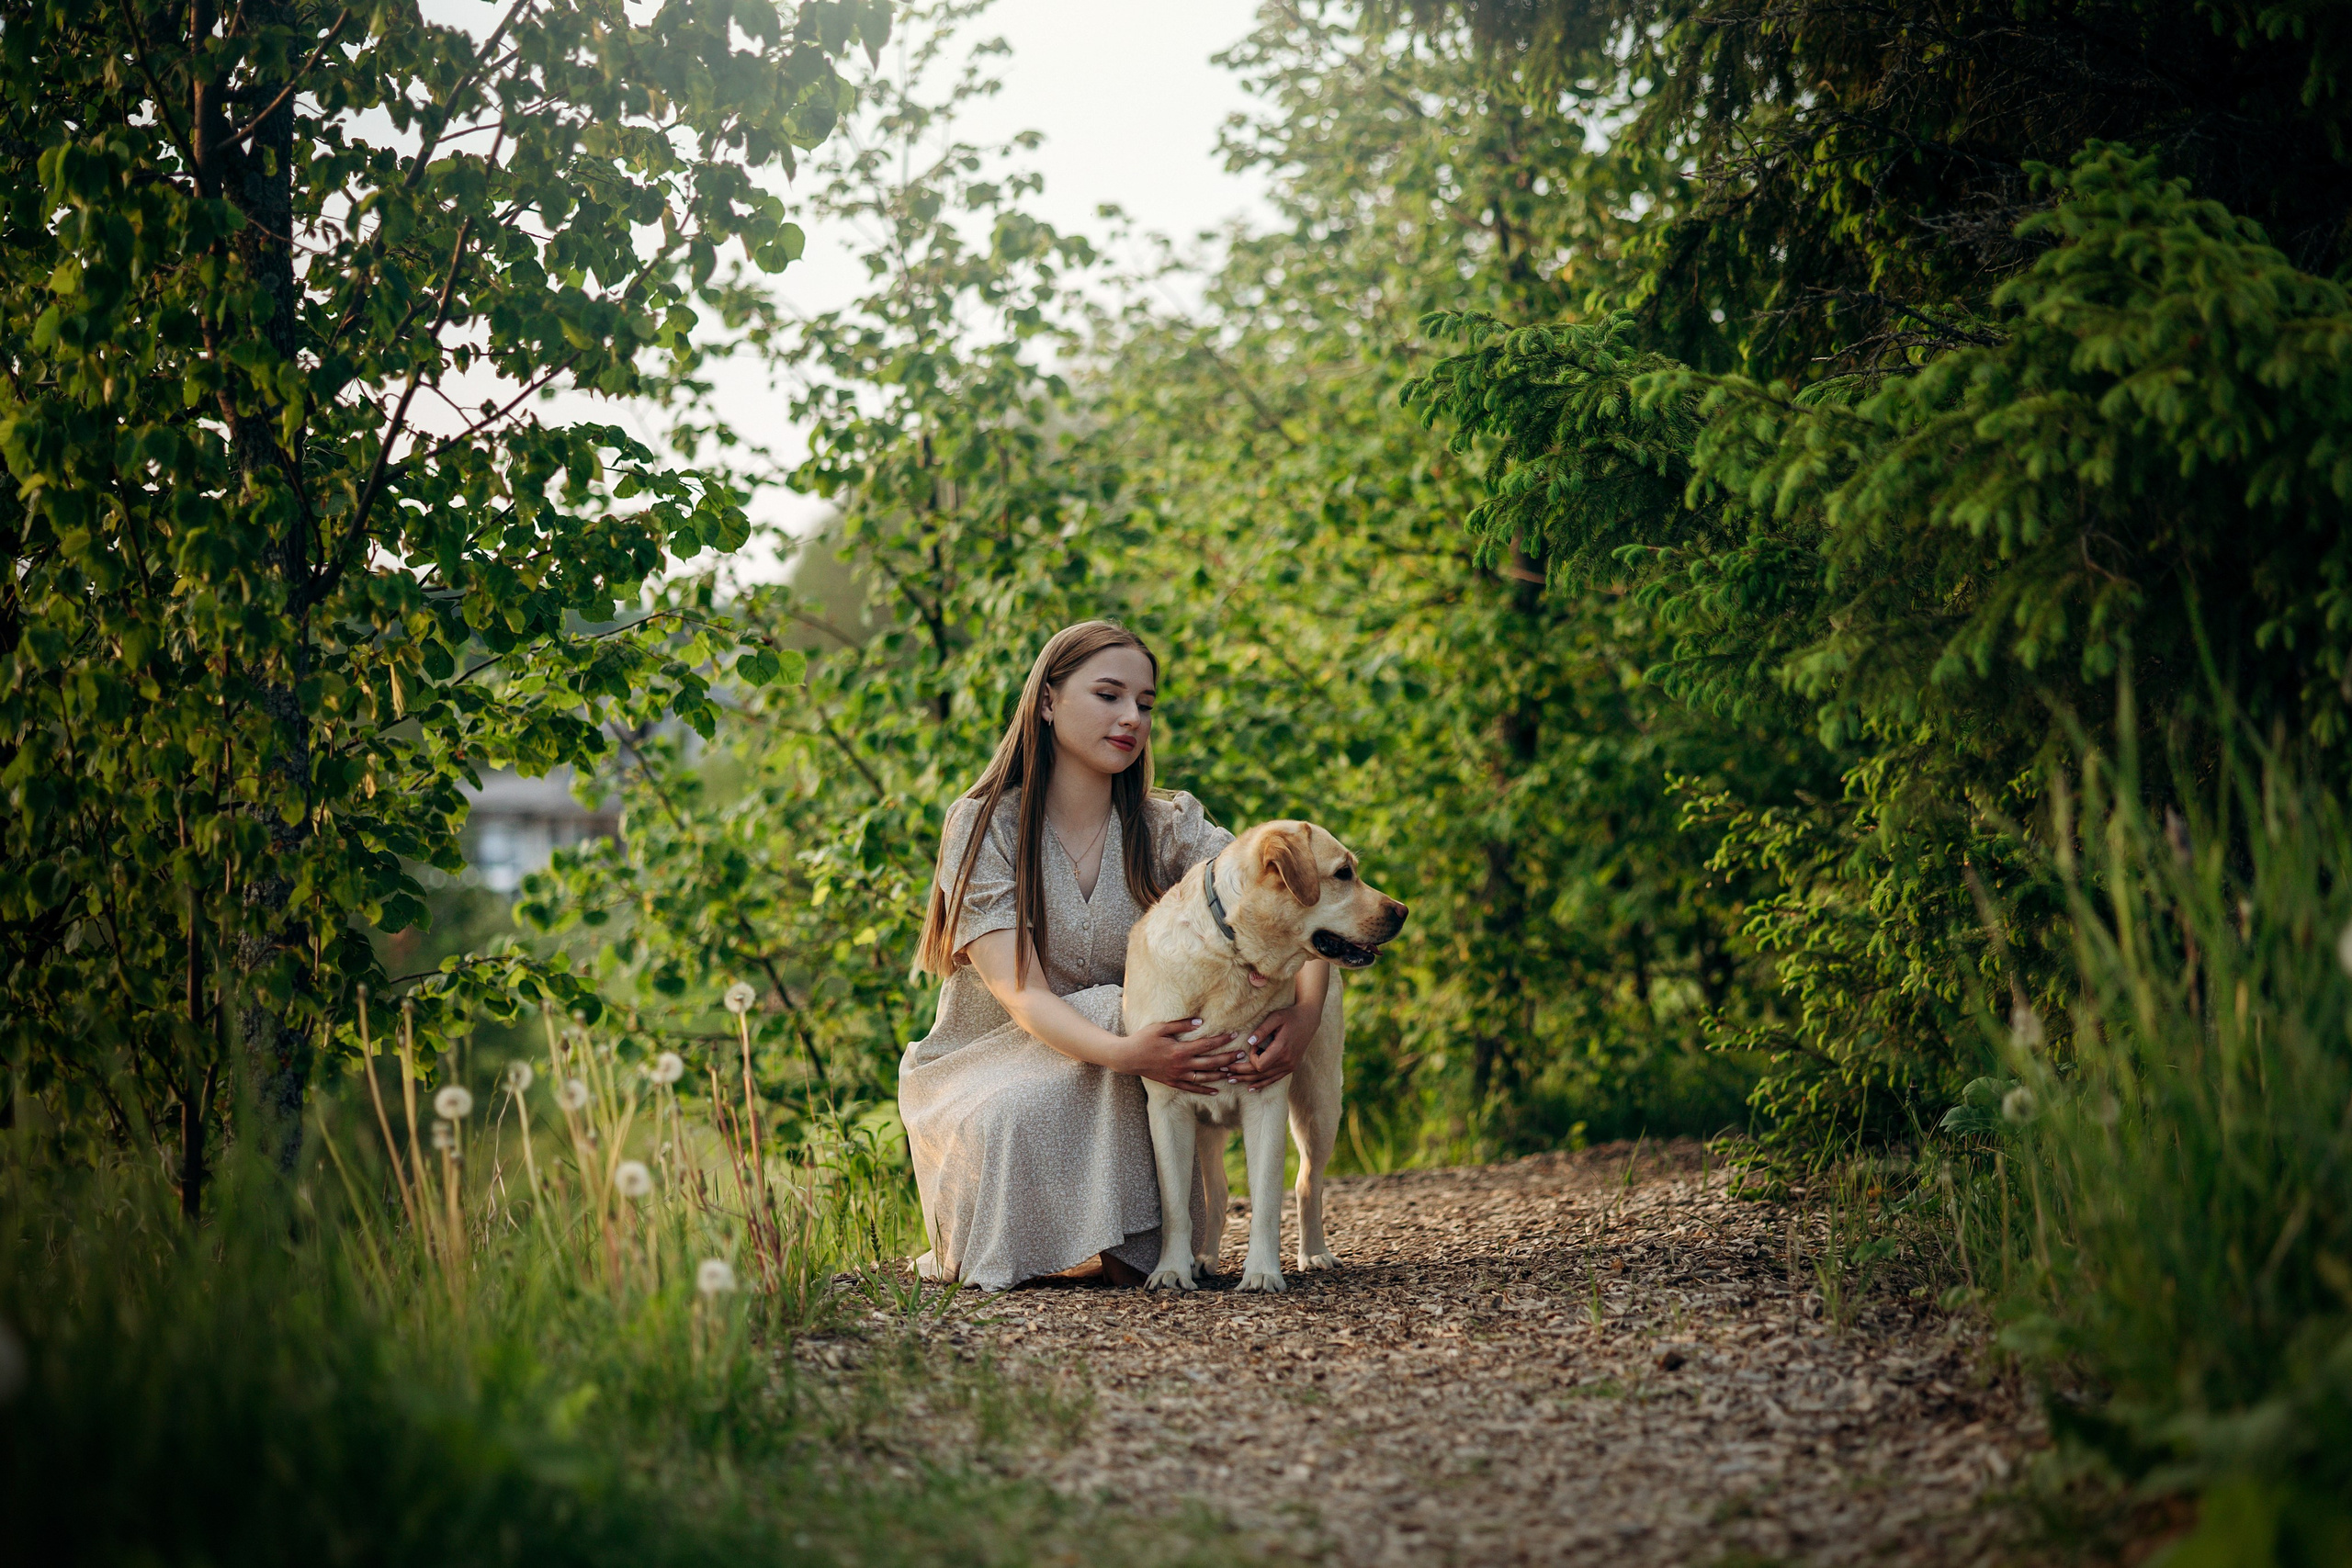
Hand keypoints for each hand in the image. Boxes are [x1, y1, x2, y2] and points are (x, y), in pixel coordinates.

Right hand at [1122, 1017, 1238, 1095]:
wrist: (1127, 1058)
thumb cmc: (1143, 1039)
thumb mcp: (1160, 1027)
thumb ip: (1181, 1025)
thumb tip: (1200, 1022)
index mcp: (1180, 1050)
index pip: (1207, 1044)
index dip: (1222, 1040)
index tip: (1234, 1035)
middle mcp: (1182, 1065)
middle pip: (1211, 1063)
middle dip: (1228, 1058)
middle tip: (1242, 1054)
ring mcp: (1178, 1076)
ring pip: (1205, 1077)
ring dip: (1221, 1074)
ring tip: (1234, 1070)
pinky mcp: (1173, 1082)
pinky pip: (1192, 1088)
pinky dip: (1205, 1090)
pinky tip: (1217, 1090)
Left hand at [1227, 998, 1320, 1088]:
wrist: (1308, 1019)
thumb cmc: (1290, 1015)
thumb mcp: (1275, 1017)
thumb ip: (1262, 1030)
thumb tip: (1249, 1043)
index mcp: (1282, 1049)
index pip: (1260, 1064)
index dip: (1251, 1058)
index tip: (1250, 1046)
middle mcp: (1287, 1061)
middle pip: (1260, 1073)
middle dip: (1241, 1073)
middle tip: (1225, 1072)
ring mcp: (1290, 1066)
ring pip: (1265, 1078)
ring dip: (1248, 1080)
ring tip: (1232, 1080)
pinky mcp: (1291, 1067)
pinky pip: (1274, 1079)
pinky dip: (1262, 1084)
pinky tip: (1251, 1087)